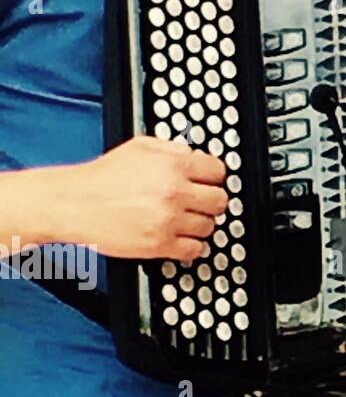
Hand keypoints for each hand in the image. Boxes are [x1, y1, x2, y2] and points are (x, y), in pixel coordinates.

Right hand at [68, 137, 227, 261]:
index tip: (208, 182)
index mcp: (173, 165)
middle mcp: (175, 193)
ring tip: (183, 219)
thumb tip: (194, 156)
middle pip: (220, 201)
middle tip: (198, 202)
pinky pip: (196, 250)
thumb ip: (172, 149)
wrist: (75, 204)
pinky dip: (191, 245)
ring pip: (209, 227)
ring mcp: (170, 221)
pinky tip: (179, 236)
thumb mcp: (139, 147)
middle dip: (210, 201)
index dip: (213, 177)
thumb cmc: (102, 178)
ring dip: (200, 224)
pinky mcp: (161, 245)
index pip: (219, 172)